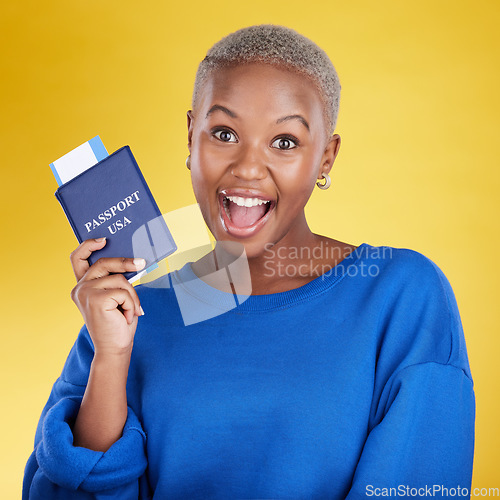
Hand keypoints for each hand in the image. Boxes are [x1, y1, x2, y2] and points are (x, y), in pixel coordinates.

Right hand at [70, 237, 145, 355]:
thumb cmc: (118, 321)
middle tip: (142, 263)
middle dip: (126, 262)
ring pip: (118, 279)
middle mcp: (79, 287)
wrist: (115, 348)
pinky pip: (123, 291)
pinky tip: (128, 316)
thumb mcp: (116, 295)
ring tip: (132, 310)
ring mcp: (85, 293)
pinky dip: (131, 303)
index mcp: (83, 285)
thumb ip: (116, 279)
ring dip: (132, 295)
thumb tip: (133, 261)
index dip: (88, 245)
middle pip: (104, 263)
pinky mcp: (95, 299)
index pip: (77, 258)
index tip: (104, 240)